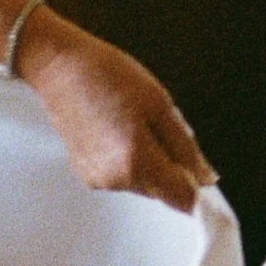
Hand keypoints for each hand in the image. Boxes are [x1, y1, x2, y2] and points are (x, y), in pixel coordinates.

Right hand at [18, 10, 213, 212]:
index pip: (182, 198)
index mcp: (136, 161)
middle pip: (163, 191)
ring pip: (143, 183)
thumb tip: (205, 178)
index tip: (199, 168)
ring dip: (149, 162)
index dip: (197, 186)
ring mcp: (98, 178)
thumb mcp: (160, 104)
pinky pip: (121, 175)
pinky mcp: (85, 173)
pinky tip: (116, 129)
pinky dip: (127, 159)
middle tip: (158, 127)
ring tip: (132, 123)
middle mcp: (115, 179)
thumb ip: (185, 148)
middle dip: (171, 166)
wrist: (60, 67)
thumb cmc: (109, 76)